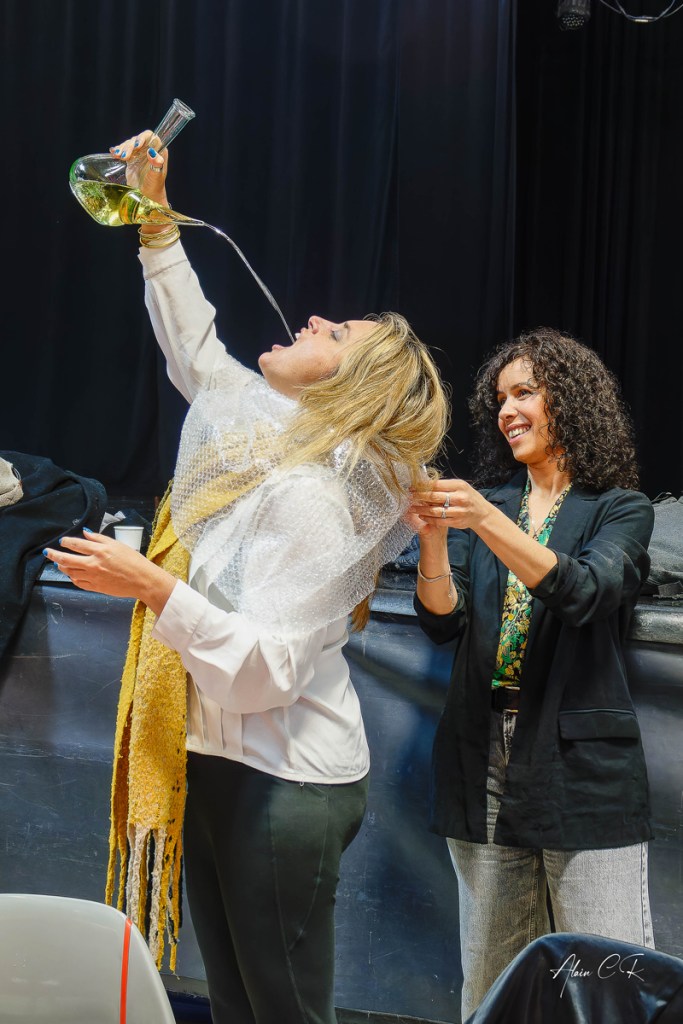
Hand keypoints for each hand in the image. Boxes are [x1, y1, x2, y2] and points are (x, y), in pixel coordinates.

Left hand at [43, 530, 175, 614]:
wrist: (142, 580)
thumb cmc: (133, 560)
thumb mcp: (118, 544)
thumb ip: (100, 538)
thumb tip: (85, 533)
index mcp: (100, 550)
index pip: (76, 544)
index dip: (66, 542)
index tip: (62, 541)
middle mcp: (94, 563)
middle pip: (67, 559)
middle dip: (54, 555)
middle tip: (48, 552)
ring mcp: (93, 577)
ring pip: (70, 572)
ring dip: (62, 567)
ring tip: (59, 563)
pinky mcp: (96, 587)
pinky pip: (78, 583)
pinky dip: (72, 578)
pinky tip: (71, 575)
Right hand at [109, 128, 168, 205]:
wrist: (147, 198)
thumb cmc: (154, 188)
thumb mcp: (156, 177)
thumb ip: (156, 164)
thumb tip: (152, 152)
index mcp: (159, 151)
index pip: (151, 137)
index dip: (143, 138)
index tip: (137, 146)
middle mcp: (149, 151)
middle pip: (137, 139)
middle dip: (129, 145)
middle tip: (125, 156)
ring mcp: (140, 155)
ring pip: (129, 144)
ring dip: (122, 148)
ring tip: (118, 156)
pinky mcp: (131, 160)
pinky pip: (124, 151)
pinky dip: (118, 151)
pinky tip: (113, 153)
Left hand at [410, 478, 491, 532]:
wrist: (481, 513)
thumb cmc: (467, 497)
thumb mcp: (459, 486)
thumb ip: (444, 485)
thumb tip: (424, 482)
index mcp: (459, 485)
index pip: (436, 484)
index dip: (422, 486)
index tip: (412, 487)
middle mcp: (460, 498)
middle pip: (434, 497)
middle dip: (419, 497)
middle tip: (409, 497)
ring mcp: (459, 511)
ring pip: (435, 511)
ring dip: (421, 510)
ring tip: (412, 508)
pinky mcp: (457, 522)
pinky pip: (439, 521)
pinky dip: (428, 519)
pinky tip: (421, 516)